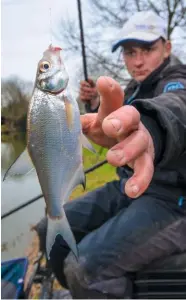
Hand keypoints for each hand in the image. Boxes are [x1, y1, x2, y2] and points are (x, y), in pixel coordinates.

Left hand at [81, 76, 154, 197]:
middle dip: (121, 120)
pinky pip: (146, 169)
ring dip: (127, 151)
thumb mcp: (94, 124)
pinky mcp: (146, 159)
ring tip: (113, 159)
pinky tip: (131, 191)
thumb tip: (59, 120)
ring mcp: (140, 141)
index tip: (102, 82)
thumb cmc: (109, 130)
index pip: (114, 98)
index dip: (109, 91)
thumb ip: (80, 123)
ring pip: (139, 143)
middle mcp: (130, 123)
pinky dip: (140, 180)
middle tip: (109, 126)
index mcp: (115, 112)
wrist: (134, 141)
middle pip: (131, 116)